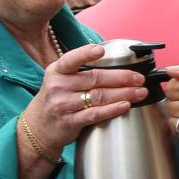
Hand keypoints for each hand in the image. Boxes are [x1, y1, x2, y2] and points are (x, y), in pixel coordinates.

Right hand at [23, 43, 146, 152]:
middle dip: (122, 77)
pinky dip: (112, 110)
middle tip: (139, 79)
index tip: (101, 50)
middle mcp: (58, 86)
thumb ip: (81, 71)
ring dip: (123, 94)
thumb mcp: (61, 80)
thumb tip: (117, 62)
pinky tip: (125, 106)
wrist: (38, 128)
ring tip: (140, 93)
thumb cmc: (57, 99)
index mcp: (57, 71)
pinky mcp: (69, 121)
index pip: (72, 59)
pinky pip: (94, 114)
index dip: (86, 54)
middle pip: (95, 78)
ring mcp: (63, 104)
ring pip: (98, 96)